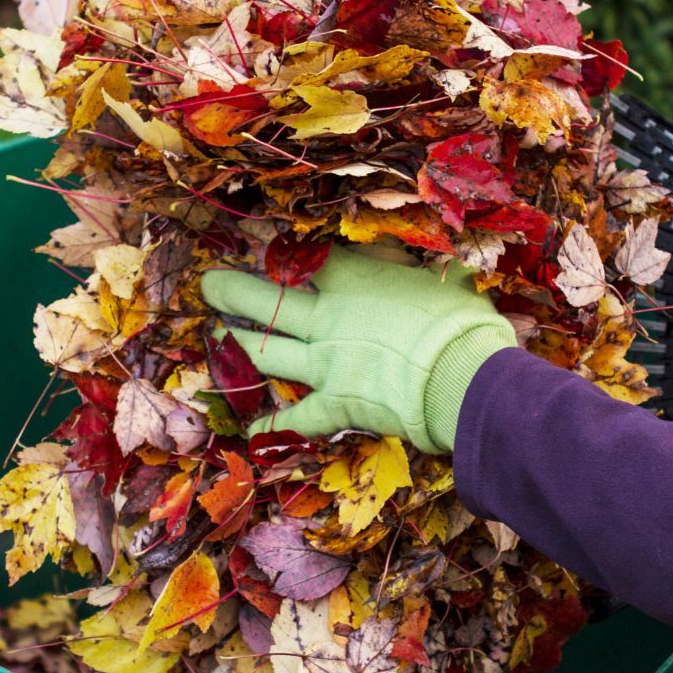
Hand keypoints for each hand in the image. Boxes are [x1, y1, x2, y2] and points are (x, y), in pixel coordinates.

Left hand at [198, 245, 516, 452]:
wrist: (464, 376)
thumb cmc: (460, 319)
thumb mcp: (440, 274)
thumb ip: (409, 262)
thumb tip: (399, 245)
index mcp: (354, 281)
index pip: (307, 258)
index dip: (283, 248)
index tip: (263, 241)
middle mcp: (328, 320)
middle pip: (269, 300)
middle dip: (233, 291)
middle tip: (209, 285)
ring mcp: (326, 365)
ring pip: (269, 352)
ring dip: (242, 345)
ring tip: (220, 336)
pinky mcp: (336, 406)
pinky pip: (297, 419)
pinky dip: (272, 426)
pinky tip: (250, 431)